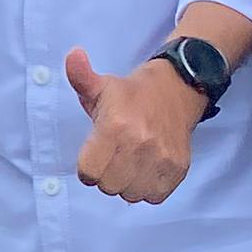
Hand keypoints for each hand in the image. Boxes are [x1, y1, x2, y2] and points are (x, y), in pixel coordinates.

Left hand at [66, 48, 203, 205]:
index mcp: (115, 126)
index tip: (95, 154)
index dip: (87, 166)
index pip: (88, 172)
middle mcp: (139, 144)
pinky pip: (154, 197)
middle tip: (113, 158)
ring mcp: (161, 158)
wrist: (176, 91)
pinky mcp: (178, 168)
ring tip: (130, 164)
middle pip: (108, 186)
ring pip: (131, 194)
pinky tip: (146, 170)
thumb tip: (72, 55)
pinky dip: (147, 189)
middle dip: (106, 176)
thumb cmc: (131, 94)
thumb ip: (80, 76)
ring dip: (127, 184)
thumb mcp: (101, 85)